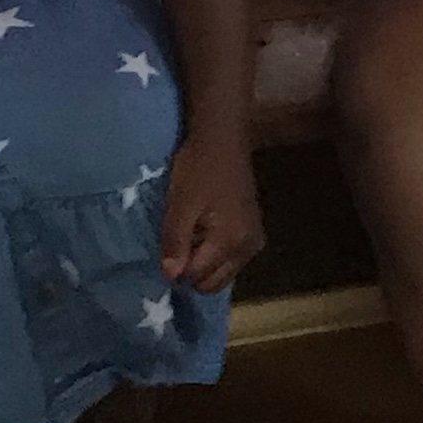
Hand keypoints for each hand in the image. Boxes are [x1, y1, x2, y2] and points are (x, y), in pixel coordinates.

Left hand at [159, 132, 263, 292]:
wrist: (223, 139)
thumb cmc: (198, 167)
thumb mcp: (179, 203)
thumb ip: (175, 241)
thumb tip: (170, 276)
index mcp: (231, 241)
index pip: (197, 276)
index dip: (176, 266)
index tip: (168, 244)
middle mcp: (248, 249)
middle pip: (213, 284)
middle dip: (192, 270)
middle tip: (180, 242)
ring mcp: (254, 242)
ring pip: (223, 276)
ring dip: (204, 264)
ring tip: (193, 235)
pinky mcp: (255, 234)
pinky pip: (231, 262)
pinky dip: (216, 256)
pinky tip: (205, 233)